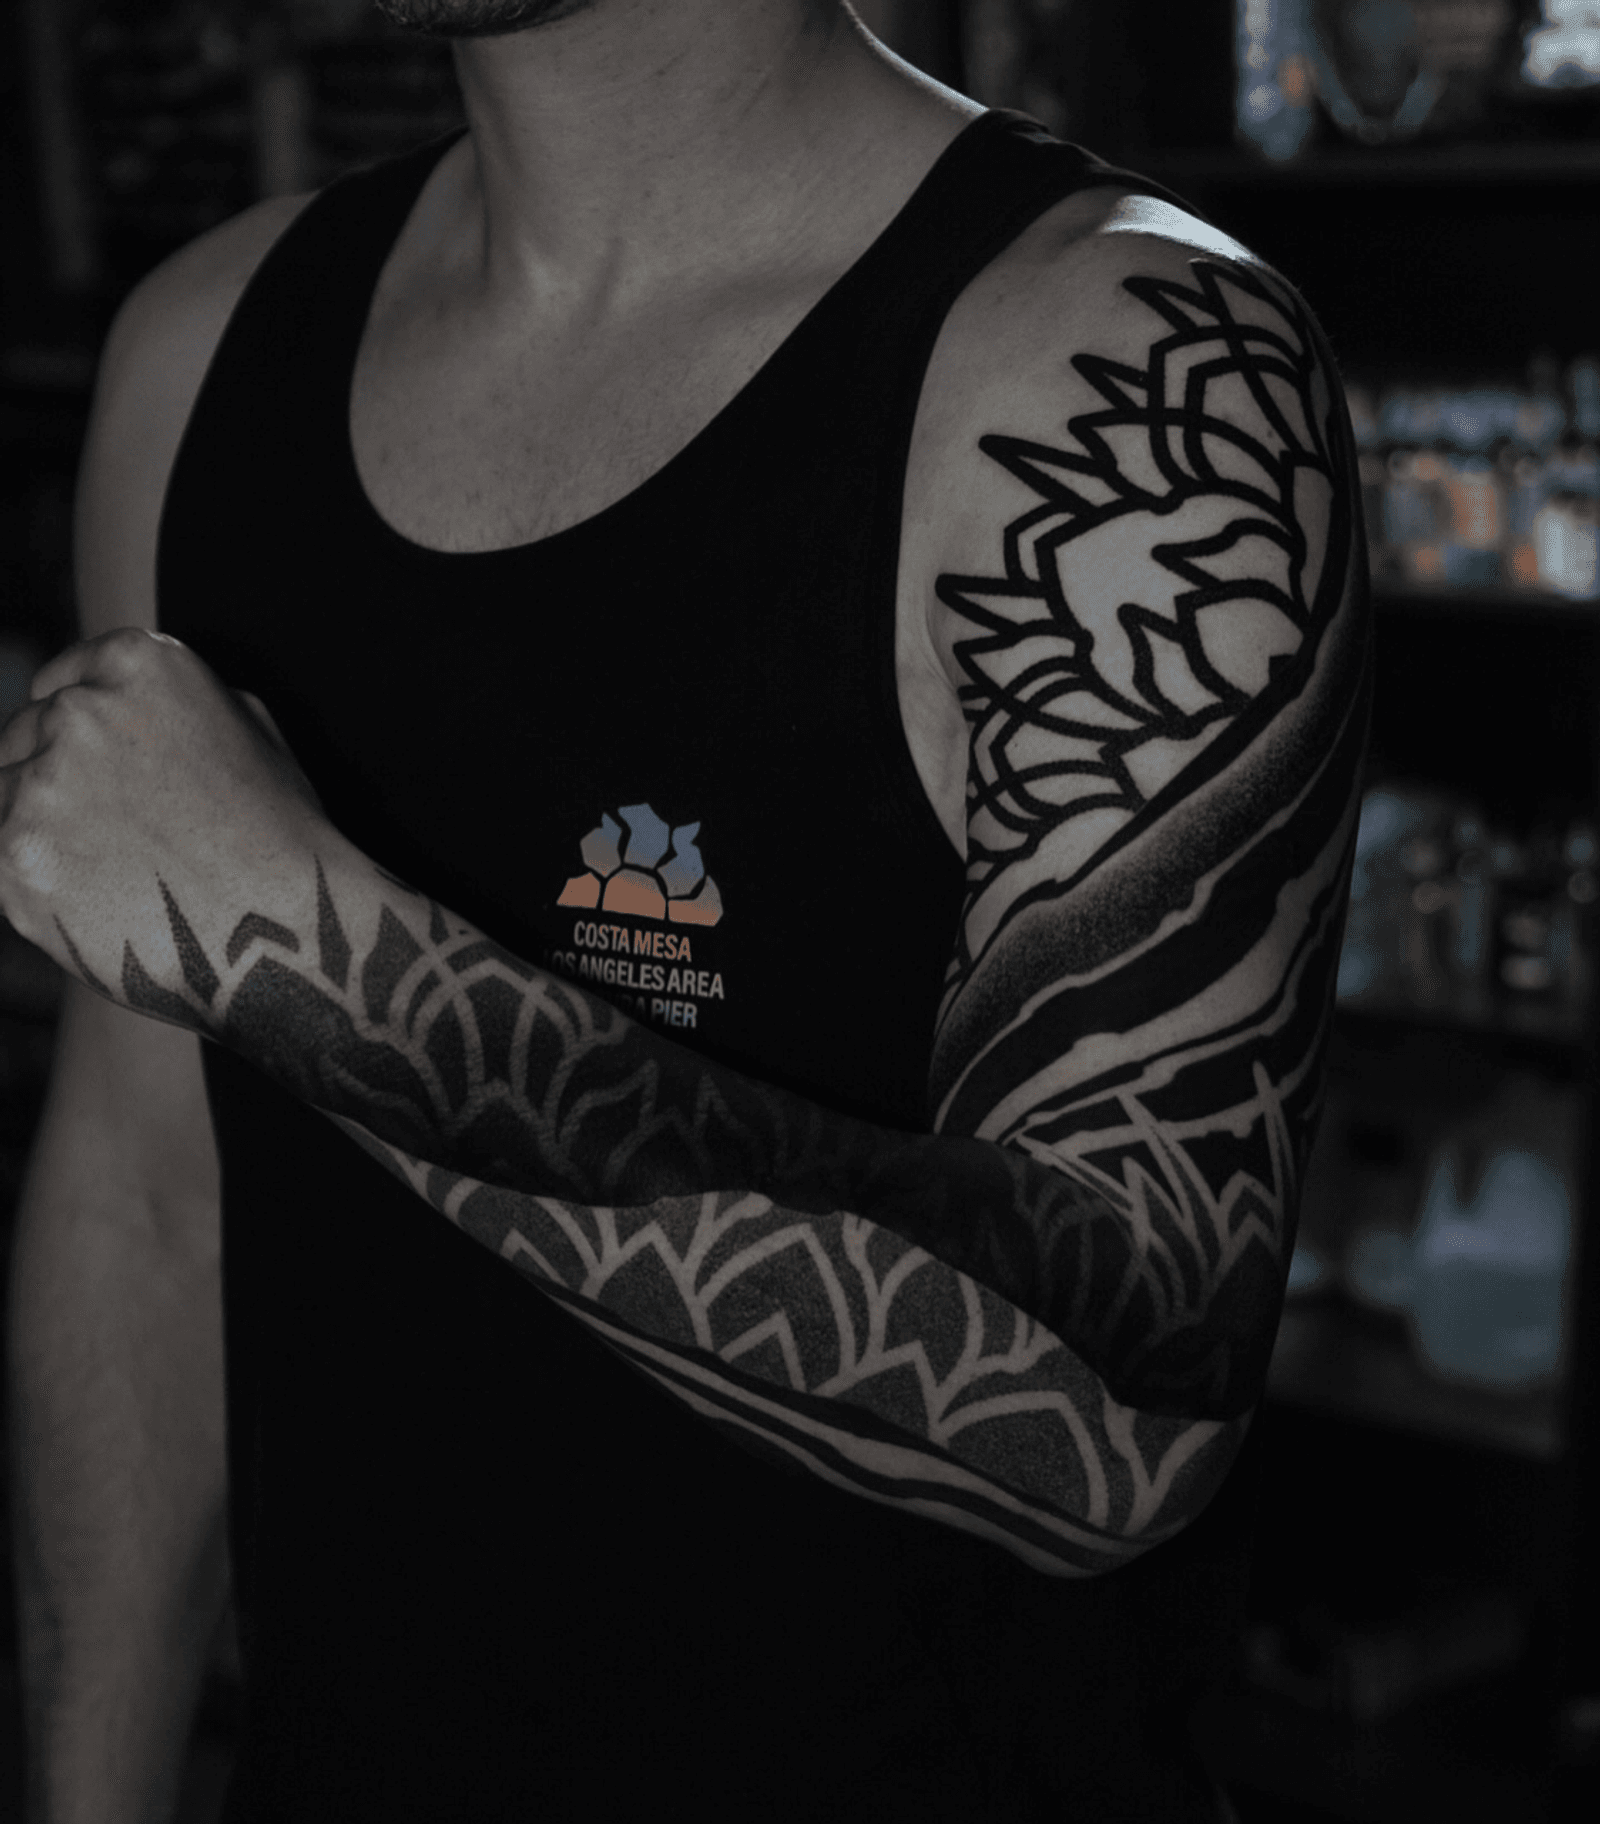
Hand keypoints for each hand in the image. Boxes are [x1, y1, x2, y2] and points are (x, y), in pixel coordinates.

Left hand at [0, 628, 332, 1019]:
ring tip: (111, 874)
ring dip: (38, 831)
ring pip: (1, 797)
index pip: (58, 683)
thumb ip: (173, 707)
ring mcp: (40, 783)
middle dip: (51, 780)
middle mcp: (81, 710)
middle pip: (22, 737)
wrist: (284, 929)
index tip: (84, 765)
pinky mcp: (14, 856)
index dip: (70, 731)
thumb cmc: (282, 839)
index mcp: (140, 664)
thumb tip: (123, 709)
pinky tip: (94, 903)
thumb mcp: (249, 733)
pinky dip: (32, 883)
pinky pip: (0, 860)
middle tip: (107, 835)